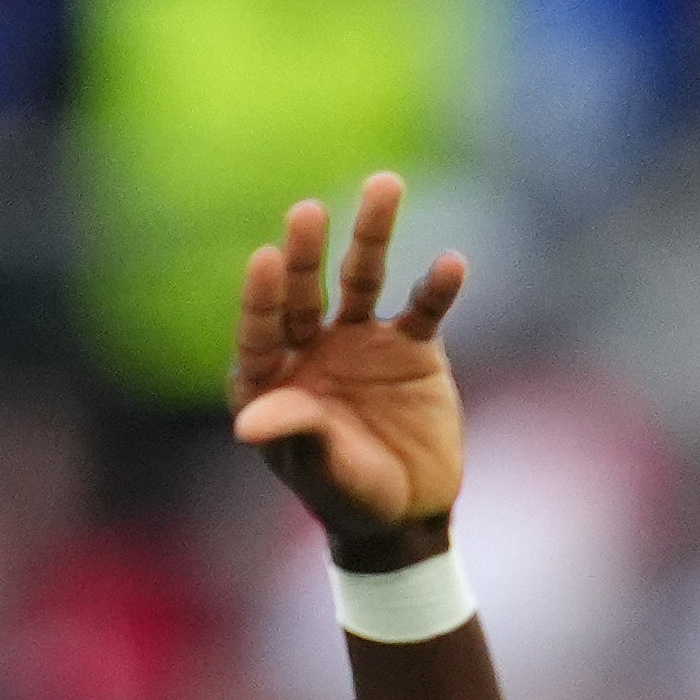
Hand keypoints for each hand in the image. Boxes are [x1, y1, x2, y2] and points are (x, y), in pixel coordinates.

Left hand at [231, 171, 469, 553]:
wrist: (407, 515)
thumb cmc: (348, 497)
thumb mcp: (323, 471)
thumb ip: (295, 436)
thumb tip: (249, 421)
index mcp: (271, 377)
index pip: (261, 329)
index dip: (262, 297)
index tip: (266, 259)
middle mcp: (310, 346)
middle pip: (306, 289)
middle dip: (307, 252)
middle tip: (307, 212)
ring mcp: (362, 340)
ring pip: (362, 278)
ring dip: (373, 234)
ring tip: (385, 185)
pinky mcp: (412, 347)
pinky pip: (424, 310)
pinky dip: (437, 287)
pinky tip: (451, 264)